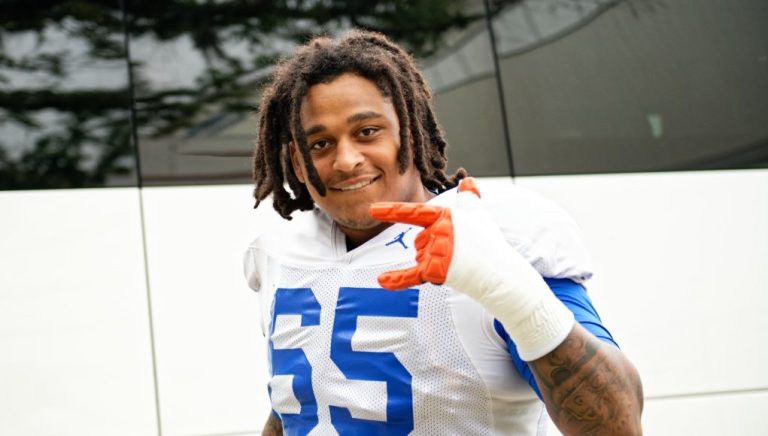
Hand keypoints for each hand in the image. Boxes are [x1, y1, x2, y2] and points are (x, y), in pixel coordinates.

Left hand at [369, 177, 574, 360]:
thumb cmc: (489, 243)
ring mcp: (435, 252)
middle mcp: (437, 232)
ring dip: (433, 263)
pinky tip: (379, 281)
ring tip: (459, 264)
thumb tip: (468, 181)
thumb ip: (469, 200)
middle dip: (435, 249)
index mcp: (444, 216)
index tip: (372, 210)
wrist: (500, 273)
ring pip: (420, 257)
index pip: (414, 213)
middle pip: (420, 242)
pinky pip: (410, 275)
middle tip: (460, 253)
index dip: (391, 212)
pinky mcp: (436, 271)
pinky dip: (395, 280)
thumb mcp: (480, 216)